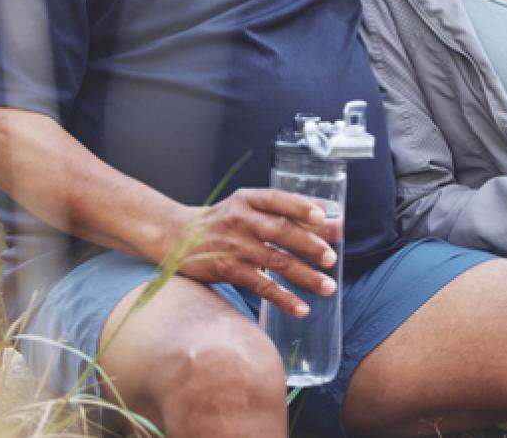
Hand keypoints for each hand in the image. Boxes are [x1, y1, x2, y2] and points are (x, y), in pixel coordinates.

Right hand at [164, 188, 339, 317]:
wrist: (175, 236)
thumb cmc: (222, 220)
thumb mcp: (247, 206)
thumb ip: (283, 210)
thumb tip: (329, 219)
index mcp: (247, 199)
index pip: (277, 199)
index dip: (301, 207)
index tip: (322, 218)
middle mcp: (240, 219)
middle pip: (280, 230)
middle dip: (309, 245)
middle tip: (331, 258)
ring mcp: (233, 245)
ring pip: (275, 261)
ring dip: (304, 276)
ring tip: (328, 287)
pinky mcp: (227, 269)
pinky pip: (260, 285)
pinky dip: (283, 298)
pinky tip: (302, 308)